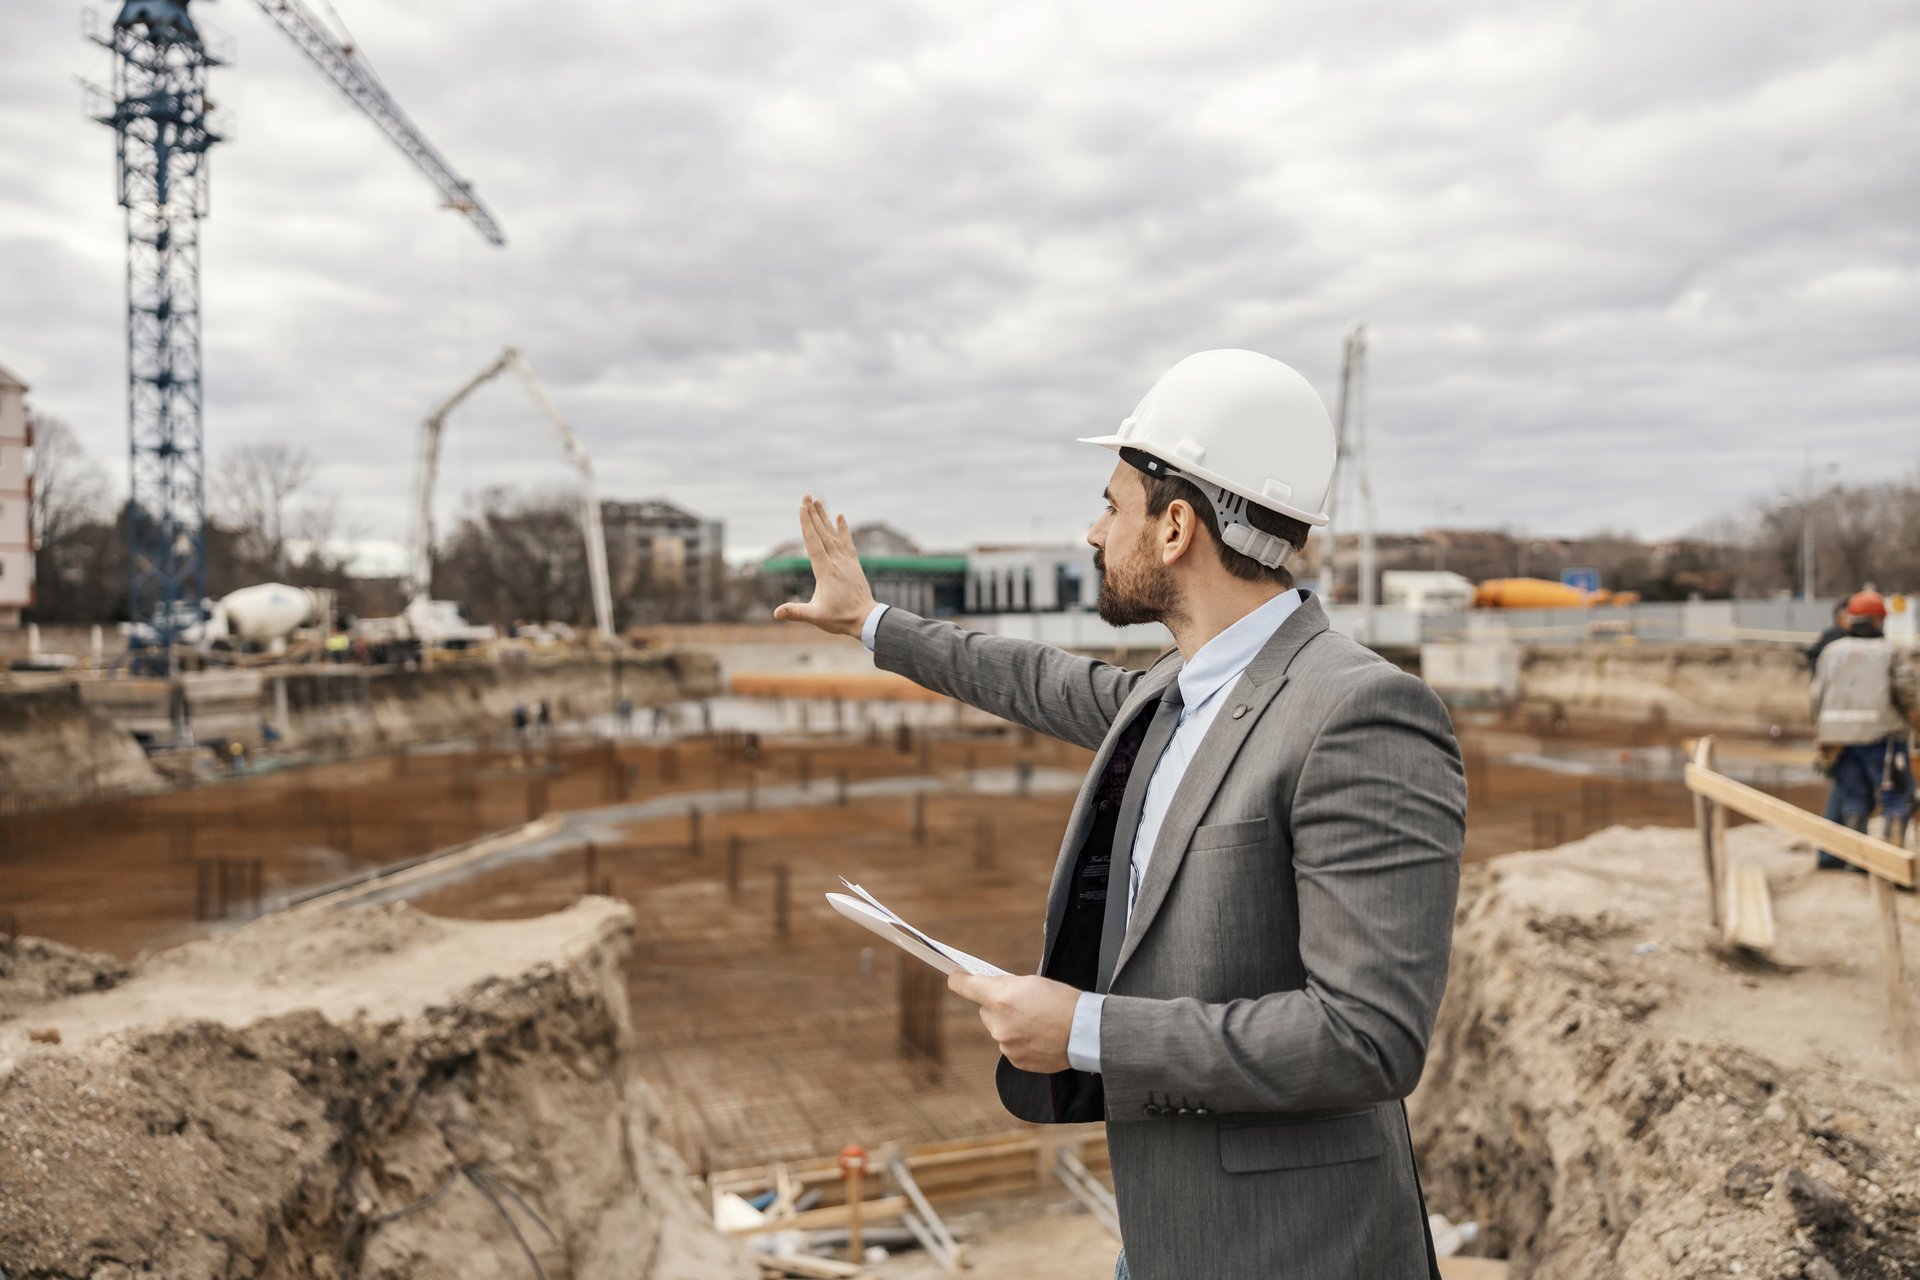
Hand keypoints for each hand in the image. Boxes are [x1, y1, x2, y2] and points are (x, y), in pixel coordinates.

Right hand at [771, 495, 878, 638]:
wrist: (866, 619)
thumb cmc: (840, 619)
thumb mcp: (816, 616)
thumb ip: (796, 612)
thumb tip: (776, 613)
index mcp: (825, 570)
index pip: (813, 542)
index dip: (807, 524)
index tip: (802, 508)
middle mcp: (836, 561)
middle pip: (822, 533)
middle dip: (813, 514)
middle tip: (807, 496)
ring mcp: (846, 561)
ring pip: (833, 535)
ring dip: (825, 518)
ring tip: (818, 501)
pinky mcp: (853, 564)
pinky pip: (847, 542)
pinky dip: (843, 529)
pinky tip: (841, 517)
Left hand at [947, 972, 1079, 1073]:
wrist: (1085, 1033)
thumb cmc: (1063, 1001)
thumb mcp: (1033, 982)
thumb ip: (1007, 986)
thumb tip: (992, 989)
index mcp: (1000, 998)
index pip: (964, 987)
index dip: (959, 980)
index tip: (955, 977)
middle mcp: (998, 1024)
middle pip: (984, 1011)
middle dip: (997, 1006)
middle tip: (1021, 1003)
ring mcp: (1005, 1045)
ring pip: (998, 1029)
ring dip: (1010, 1025)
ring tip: (1037, 1022)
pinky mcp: (1014, 1060)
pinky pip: (1010, 1046)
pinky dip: (1019, 1041)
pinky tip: (1039, 1036)